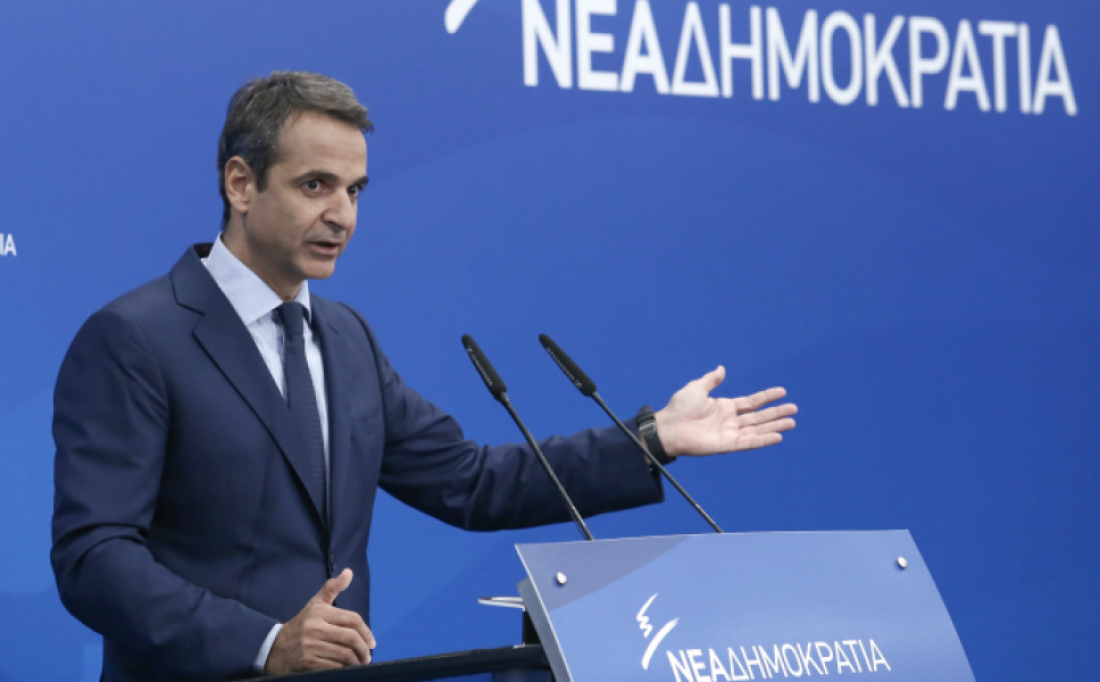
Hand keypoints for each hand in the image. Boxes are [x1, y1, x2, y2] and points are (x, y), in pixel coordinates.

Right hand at [265, 569, 375, 674]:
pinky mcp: (308, 662)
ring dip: (356, 661)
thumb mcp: (315, 604)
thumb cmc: (301, 625)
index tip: (372, 641)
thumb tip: (349, 572)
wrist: (273, 648)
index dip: (366, 631)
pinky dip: (344, 668)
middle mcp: (315, 627)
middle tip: (368, 656)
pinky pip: (333, 666)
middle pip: (350, 637)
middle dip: (364, 648)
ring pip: (344, 654)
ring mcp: (311, 645)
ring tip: (360, 663)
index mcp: (319, 611)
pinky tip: (347, 669)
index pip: (352, 619)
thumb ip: (332, 588)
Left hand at [653, 366, 796, 456]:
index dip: (767, 397)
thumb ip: (711, 379)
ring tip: (792, 422)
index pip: (751, 402)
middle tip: (794, 409)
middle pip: (759, 417)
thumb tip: (722, 368)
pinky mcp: (728, 445)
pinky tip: (778, 436)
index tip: (782, 392)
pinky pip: (749, 442)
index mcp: (725, 407)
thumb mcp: (696, 388)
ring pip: (758, 429)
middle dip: (776, 413)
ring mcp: (730, 433)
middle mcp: (730, 421)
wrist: (669, 427)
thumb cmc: (679, 408)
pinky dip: (764, 440)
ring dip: (775, 426)